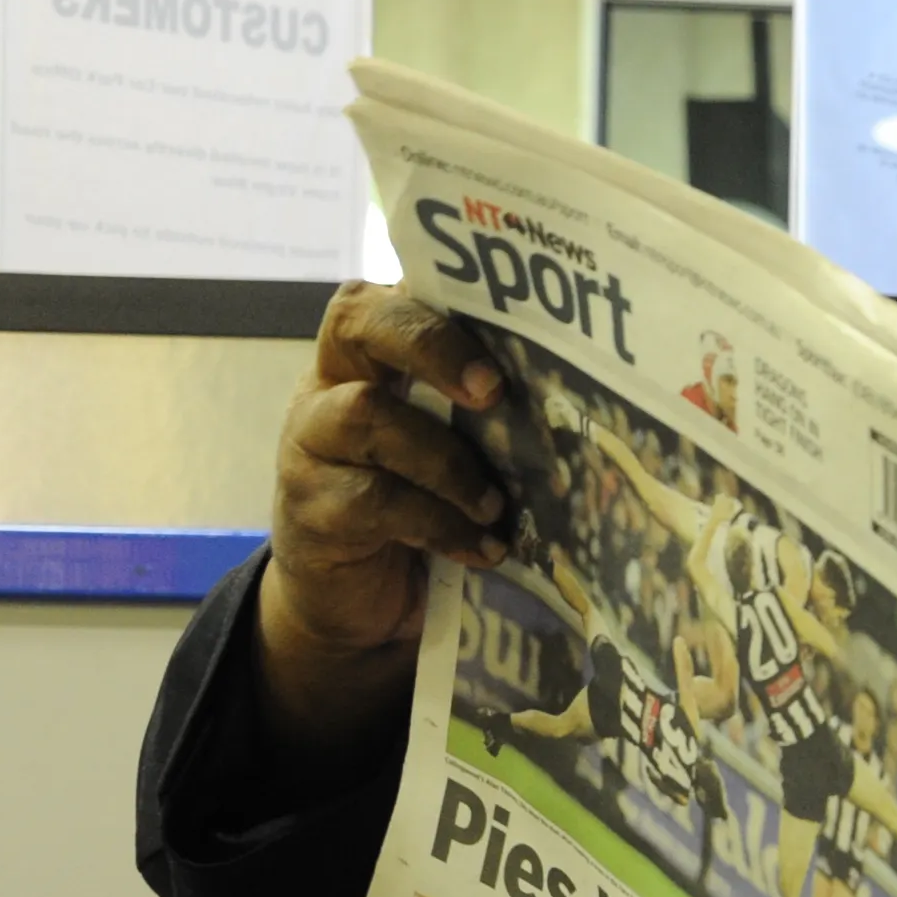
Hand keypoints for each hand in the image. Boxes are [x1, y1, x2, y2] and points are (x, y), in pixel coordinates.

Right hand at [258, 286, 509, 769]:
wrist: (355, 602)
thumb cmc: (419, 508)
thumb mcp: (455, 452)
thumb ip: (485, 416)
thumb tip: (585, 397)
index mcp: (371, 357)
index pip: (393, 294)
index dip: (443, 296)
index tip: (509, 326)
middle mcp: (331, 384)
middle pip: (358, 321)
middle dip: (433, 347)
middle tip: (492, 391)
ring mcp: (312, 443)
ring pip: (366, 415)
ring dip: (446, 460)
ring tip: (496, 504)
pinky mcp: (311, 509)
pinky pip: (375, 500)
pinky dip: (440, 525)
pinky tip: (482, 548)